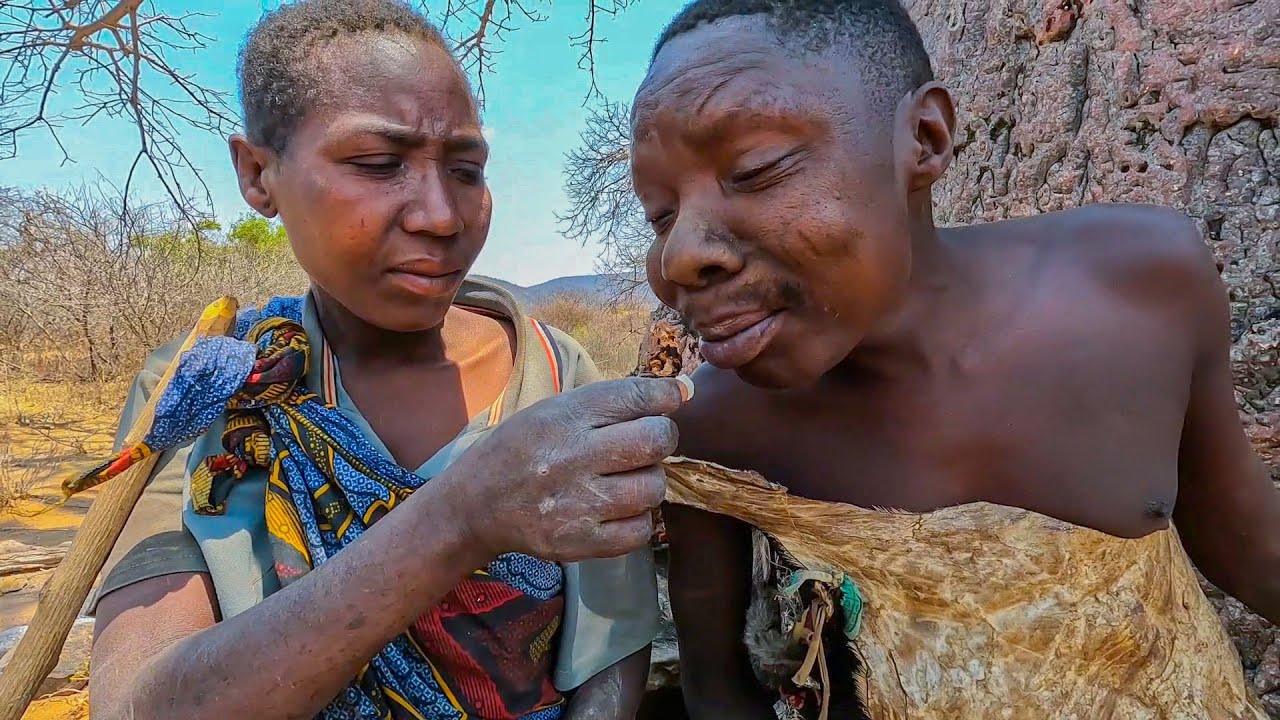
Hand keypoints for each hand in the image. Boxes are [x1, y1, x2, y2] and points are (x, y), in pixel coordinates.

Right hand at [441, 376, 684, 562]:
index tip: (668, 401)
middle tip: (645, 444)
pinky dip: (638, 519)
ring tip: (625, 478)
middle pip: (656, 441)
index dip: (666, 397)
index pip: (638, 396)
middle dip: (662, 439)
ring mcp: (579, 503)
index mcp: (565, 416)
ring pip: (654, 487)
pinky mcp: (581, 542)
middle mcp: (573, 457)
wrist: (474, 506)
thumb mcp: (553, 411)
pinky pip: (641, 530)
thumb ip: (612, 401)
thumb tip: (682, 391)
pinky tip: (618, 509)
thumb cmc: (520, 450)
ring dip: (649, 481)